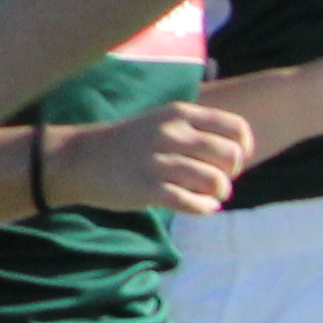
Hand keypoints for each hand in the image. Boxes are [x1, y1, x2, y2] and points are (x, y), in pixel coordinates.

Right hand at [44, 100, 254, 217]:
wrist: (78, 159)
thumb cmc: (131, 143)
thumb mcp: (163, 122)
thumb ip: (198, 131)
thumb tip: (239, 155)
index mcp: (179, 114)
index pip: (236, 129)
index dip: (243, 149)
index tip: (232, 162)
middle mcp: (170, 133)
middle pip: (230, 157)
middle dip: (231, 174)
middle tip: (217, 181)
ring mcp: (157, 161)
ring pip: (215, 181)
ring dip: (219, 194)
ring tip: (210, 196)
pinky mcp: (146, 188)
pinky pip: (192, 202)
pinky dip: (204, 208)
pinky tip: (201, 207)